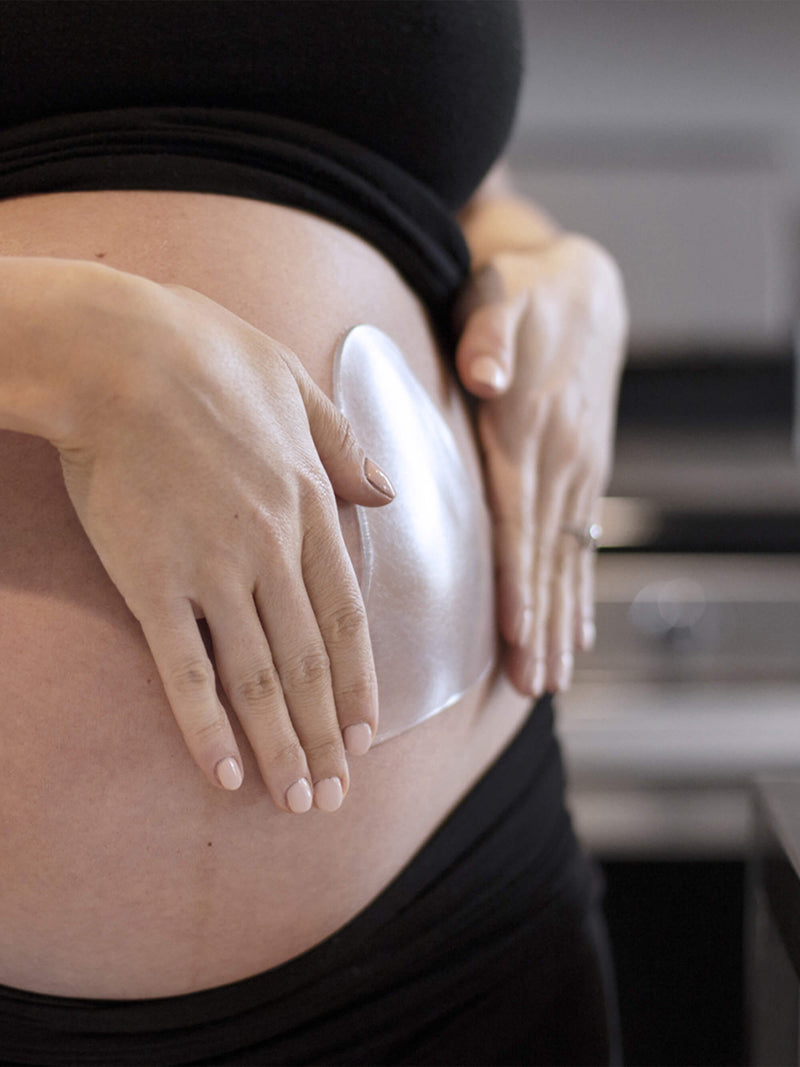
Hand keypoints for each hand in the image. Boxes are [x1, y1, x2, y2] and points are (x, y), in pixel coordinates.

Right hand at [54, 270, 393, 810]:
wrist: (114, 349)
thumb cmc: (203, 353)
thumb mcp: (296, 384)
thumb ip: (346, 446)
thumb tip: (388, 494)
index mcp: (311, 502)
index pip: (347, 618)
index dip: (359, 684)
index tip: (367, 735)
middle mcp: (273, 548)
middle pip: (311, 663)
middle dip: (326, 737)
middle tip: (336, 796)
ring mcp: (214, 568)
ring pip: (261, 678)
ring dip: (281, 747)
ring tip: (296, 802)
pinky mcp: (151, 579)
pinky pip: (185, 666)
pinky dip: (205, 725)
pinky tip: (221, 773)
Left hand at [455, 234, 626, 695]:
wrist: (583, 285)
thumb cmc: (524, 294)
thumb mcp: (498, 297)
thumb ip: (490, 336)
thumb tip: (483, 372)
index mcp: (528, 432)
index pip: (519, 521)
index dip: (516, 580)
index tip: (514, 633)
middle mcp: (561, 462)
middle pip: (545, 558)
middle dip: (539, 624)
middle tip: (531, 683)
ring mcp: (579, 472)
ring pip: (566, 561)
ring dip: (560, 622)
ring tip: (552, 678)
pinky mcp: (584, 474)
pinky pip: (582, 544)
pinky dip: (580, 592)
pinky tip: (580, 632)